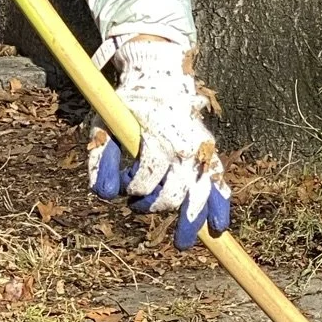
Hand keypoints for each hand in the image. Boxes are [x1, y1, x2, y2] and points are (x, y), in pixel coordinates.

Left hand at [87, 35, 230, 249]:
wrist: (162, 80)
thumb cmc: (129, 106)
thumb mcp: (106, 125)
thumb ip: (102, 159)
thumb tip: (103, 195)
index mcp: (157, 140)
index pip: (145, 180)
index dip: (131, 187)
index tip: (125, 183)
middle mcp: (183, 148)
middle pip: (171, 196)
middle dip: (151, 205)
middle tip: (137, 205)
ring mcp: (200, 152)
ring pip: (199, 197)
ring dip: (187, 221)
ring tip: (180, 241)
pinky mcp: (210, 153)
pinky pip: (219, 184)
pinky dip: (219, 207)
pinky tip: (217, 227)